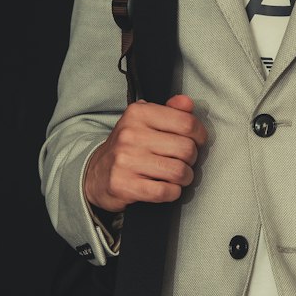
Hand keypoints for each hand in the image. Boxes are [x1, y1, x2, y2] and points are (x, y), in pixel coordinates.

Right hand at [84, 94, 205, 210]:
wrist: (95, 174)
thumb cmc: (128, 146)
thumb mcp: (144, 121)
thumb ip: (169, 110)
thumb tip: (187, 103)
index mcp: (138, 113)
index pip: (186, 122)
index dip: (199, 135)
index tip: (197, 141)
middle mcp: (130, 135)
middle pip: (186, 149)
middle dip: (192, 159)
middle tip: (185, 161)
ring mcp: (125, 161)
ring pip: (178, 171)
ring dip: (185, 177)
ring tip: (179, 176)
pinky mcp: (124, 185)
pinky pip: (165, 191)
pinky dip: (173, 192)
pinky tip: (168, 188)